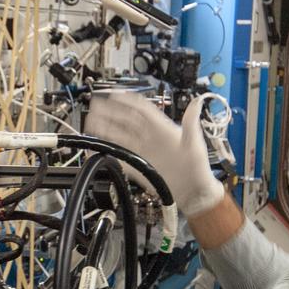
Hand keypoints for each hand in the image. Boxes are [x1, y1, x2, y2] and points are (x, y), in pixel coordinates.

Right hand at [85, 90, 224, 217]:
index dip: (126, 101)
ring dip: (105, 129)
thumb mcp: (195, 143)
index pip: (141, 110)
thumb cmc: (197, 167)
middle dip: (109, 113)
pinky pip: (119, 158)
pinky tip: (96, 149)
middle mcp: (149, 138)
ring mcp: (142, 152)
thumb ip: (191, 122)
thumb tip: (197, 101)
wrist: (194, 193)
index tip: (113, 95)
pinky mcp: (137, 167)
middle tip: (95, 107)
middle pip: (125, 121)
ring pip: (119, 136)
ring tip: (91, 123)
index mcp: (161, 129)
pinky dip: (107, 153)